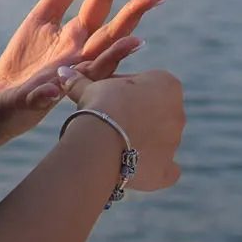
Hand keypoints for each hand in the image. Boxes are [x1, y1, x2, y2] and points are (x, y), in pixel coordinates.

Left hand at [0, 0, 162, 146]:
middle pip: (112, 34)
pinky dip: (48, 93)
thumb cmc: (26, 62)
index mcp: (78, 36)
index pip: (101, 2)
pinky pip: (43, 97)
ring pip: (94, 70)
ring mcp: (63, 80)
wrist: (1, 103)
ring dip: (114, 57)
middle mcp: (79, 58)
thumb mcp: (43, 17)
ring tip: (135, 42)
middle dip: (134, 15)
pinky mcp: (35, 100)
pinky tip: (51, 88)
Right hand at [63, 67, 184, 190]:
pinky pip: (167, 170)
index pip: (145, 86)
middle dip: (135, 117)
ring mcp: (174, 143)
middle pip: (154, 114)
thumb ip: (81, 81)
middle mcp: (178, 113)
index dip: (122, 92)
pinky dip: (156, 169)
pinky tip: (140, 168)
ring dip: (141, 142)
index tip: (105, 99)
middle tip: (108, 123)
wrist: (102, 139)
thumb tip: (63, 72)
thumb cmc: (100, 105)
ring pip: (159, 141)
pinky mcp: (165, 169)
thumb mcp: (90, 88)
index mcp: (167, 85)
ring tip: (114, 146)